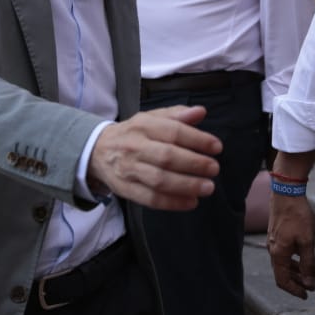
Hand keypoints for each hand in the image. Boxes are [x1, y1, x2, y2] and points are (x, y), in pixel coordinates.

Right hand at [87, 105, 221, 210]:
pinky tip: (191, 202)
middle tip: (214, 168)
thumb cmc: (133, 134)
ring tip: (208, 187)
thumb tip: (201, 112)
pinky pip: (151, 199)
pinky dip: (173, 203)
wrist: (97, 151)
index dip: (197, 139)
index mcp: (143, 125)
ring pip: (159, 180)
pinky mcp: (126, 189)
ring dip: (187, 185)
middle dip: (194, 164)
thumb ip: (177, 115)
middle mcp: (134, 147)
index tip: (217, 147)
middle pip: (167, 156)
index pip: (173, 131)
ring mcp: (129, 170)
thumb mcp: (151, 118)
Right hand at [267, 181, 314, 297]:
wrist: (287, 192)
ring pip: (283, 264)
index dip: (294, 290)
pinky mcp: (277, 235)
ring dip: (296, 272)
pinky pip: (283, 254)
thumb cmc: (296, 215)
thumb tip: (309, 283)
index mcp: (278, 253)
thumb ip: (308, 264)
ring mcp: (274, 241)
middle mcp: (273, 249)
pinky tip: (304, 259)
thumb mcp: (306, 241)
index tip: (307, 295)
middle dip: (297, 282)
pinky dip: (294, 261)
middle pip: (282, 273)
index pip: (282, 280)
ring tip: (311, 275)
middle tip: (311, 287)